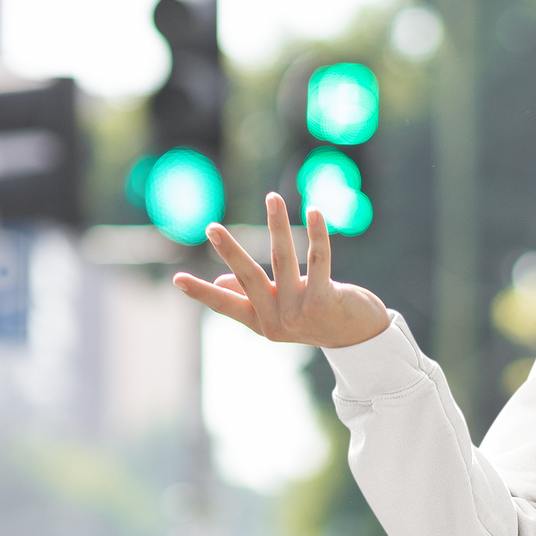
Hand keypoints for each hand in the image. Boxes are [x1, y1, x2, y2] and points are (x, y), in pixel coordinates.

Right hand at [173, 192, 389, 348]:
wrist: (359, 338)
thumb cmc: (316, 318)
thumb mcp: (281, 310)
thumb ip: (252, 296)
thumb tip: (222, 280)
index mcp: (262, 323)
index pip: (226, 304)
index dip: (203, 292)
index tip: (177, 279)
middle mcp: (278, 320)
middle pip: (249, 279)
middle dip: (231, 252)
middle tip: (212, 227)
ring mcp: (300, 313)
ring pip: (284, 261)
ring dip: (277, 226)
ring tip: (272, 198)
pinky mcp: (324, 301)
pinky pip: (318, 260)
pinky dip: (316, 234)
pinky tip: (314, 211)